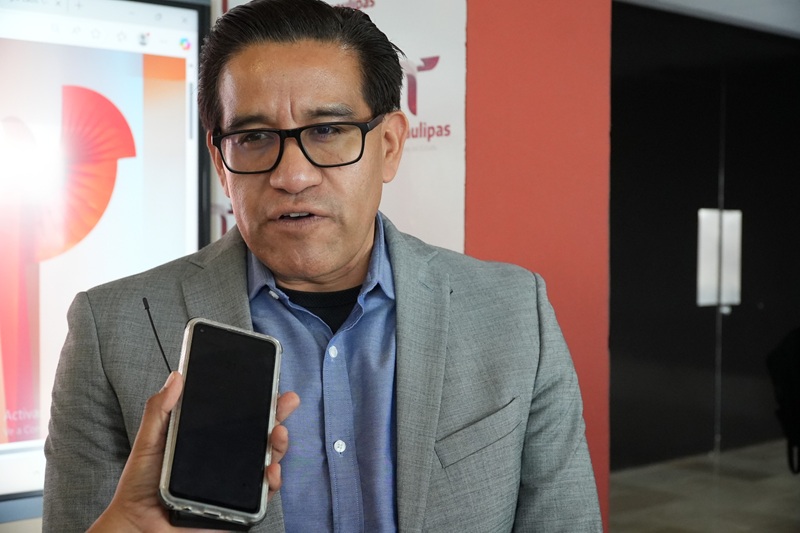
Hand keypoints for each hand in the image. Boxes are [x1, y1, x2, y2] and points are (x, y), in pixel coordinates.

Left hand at [88, 372, 299, 531]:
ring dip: (279, 445)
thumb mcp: (149, 440)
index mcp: (210, 439)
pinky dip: (272, 481)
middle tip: (287, 401)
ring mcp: (235, 481)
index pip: (240, 416)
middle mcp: (227, 458)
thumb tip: (176, 377)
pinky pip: (263, 494)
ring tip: (278, 433)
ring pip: (267, 459)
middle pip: (261, 433)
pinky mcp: (238, 506)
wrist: (138, 524)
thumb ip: (160, 410)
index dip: (259, 400)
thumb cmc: (140, 485)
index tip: (271, 384)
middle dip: (279, 415)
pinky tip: (270, 471)